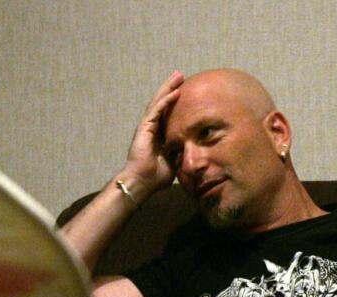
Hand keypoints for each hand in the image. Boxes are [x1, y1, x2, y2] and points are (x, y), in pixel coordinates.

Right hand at [120, 71, 183, 198]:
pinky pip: (156, 110)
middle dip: (171, 88)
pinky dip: (165, 101)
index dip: (175, 101)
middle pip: (162, 102)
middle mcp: (152, 127)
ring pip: (158, 102)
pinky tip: (174, 92)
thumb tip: (194, 151)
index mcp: (159, 134)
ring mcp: (147, 126)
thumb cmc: (156, 176)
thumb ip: (181, 153)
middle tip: (181, 75)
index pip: (168, 112)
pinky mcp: (144, 128)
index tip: (186, 90)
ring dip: (168, 88)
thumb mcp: (175, 161)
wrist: (142, 182)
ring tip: (177, 76)